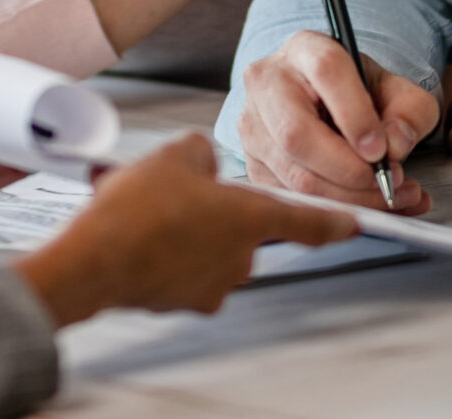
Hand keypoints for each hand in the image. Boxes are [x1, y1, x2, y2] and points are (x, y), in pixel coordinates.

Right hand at [13, 134, 354, 326]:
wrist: (97, 260)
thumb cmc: (138, 210)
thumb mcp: (175, 155)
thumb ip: (202, 152)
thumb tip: (202, 160)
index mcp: (251, 215)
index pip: (310, 221)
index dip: (336, 221)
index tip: (355, 223)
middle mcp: (242, 254)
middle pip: (248, 228)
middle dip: (224, 210)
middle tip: (186, 192)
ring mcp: (216, 282)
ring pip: (215, 248)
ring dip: (196, 230)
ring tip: (157, 210)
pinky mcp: (188, 299)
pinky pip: (189, 270)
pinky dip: (175, 253)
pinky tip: (148, 235)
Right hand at [236, 29, 437, 212]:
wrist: (324, 104)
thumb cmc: (360, 96)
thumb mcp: (397, 91)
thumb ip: (410, 112)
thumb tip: (395, 146)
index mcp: (305, 49)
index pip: (326, 72)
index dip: (356, 115)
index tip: (382, 150)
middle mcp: (267, 83)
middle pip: (296, 133)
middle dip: (349, 170)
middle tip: (389, 182)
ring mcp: (253, 126)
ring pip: (295, 174)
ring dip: (349, 198)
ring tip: (391, 197)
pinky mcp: (253, 164)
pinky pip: (291, 199)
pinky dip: (334, 213)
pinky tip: (367, 207)